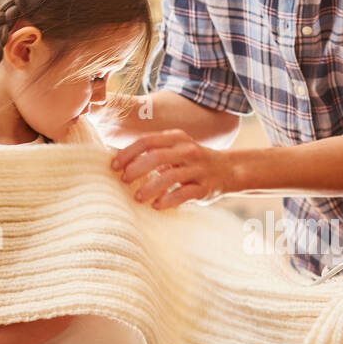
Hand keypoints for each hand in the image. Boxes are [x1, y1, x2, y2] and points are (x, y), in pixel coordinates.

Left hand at [109, 129, 233, 207]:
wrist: (228, 169)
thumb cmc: (192, 161)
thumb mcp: (176, 148)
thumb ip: (154, 151)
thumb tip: (121, 162)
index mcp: (176, 138)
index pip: (147, 141)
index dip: (127, 153)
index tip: (114, 166)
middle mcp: (188, 150)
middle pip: (156, 157)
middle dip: (136, 170)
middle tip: (124, 181)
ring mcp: (198, 169)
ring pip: (170, 177)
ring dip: (150, 187)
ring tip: (138, 197)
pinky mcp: (205, 187)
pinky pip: (184, 194)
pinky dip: (168, 200)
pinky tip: (157, 206)